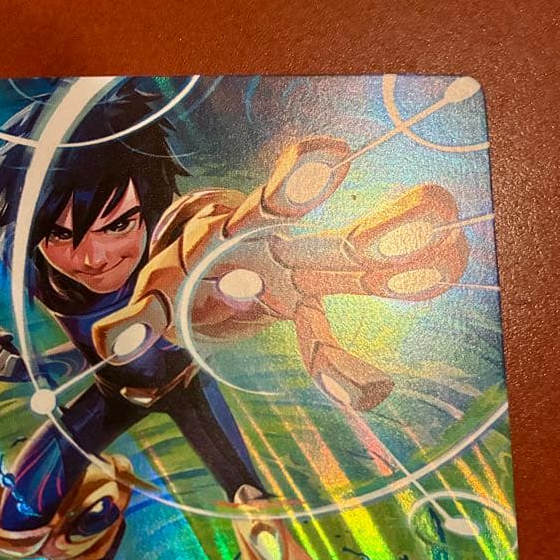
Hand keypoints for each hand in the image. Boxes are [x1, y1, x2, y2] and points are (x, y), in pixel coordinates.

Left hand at [92, 138, 469, 409]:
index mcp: (241, 233)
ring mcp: (300, 284)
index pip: (272, 206)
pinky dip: (341, 377)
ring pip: (356, 282)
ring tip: (451, 261)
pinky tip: (371, 397)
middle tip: (434, 217)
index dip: (301, 186)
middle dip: (383, 237)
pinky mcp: (301, 315)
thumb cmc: (178, 272)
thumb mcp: (156, 290)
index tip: (334, 162)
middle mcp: (281, 254)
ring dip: (401, 277)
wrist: (195, 268)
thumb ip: (139, 314)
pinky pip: (323, 351)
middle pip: (335, 247)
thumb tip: (108, 343)